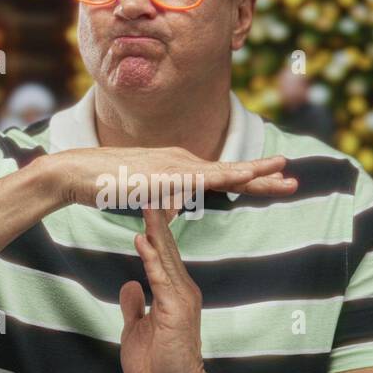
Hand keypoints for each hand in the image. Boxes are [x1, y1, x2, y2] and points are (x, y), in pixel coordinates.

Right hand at [43, 146, 295, 209]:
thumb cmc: (105, 186)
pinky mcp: (164, 174)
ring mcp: (174, 166)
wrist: (77, 174)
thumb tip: (175, 210)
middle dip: (264, 177)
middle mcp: (182, 162)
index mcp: (180, 169)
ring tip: (282, 173)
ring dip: (254, 173)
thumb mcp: (144, 198)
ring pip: (222, 171)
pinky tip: (245, 176)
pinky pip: (201, 177)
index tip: (278, 186)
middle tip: (295, 181)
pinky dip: (226, 175)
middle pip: (230, 172)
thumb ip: (164, 201)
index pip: (223, 178)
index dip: (251, 182)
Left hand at [118, 207, 215, 372]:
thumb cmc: (158, 367)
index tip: (143, 200)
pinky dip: (151, 255)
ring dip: (154, 227)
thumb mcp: (137, 330)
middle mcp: (181, 288)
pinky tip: (141, 237)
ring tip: (145, 198)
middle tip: (148, 183)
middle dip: (156, 215)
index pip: (160, 252)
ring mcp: (181, 297)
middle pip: (165, 245)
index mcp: (173, 292)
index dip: (152, 227)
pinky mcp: (176, 309)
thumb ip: (135, 307)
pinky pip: (161, 276)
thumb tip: (130, 285)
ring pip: (165, 255)